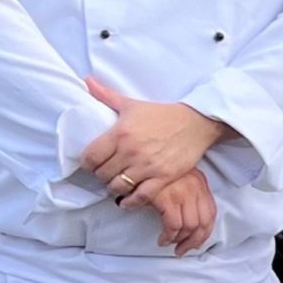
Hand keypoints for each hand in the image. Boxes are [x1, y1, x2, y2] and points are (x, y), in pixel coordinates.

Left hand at [81, 77, 223, 200]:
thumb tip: (86, 80)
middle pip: (102, 174)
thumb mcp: (132, 104)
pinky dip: (130, 202)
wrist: (195, 122)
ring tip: (117, 183)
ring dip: (114, 188)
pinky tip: (127, 200)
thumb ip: (106, 95)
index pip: (90, 158)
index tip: (93, 163)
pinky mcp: (163, 177)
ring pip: (118, 187)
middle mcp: (131, 151)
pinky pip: (140, 196)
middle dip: (101, 175)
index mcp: (120, 133)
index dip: (87, 163)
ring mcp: (148, 166)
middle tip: (106, 173)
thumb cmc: (162, 114)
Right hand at [149, 170, 218, 257]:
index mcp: (200, 182)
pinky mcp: (167, 199)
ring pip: (189, 226)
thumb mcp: (178, 177)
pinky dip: (168, 236)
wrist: (139, 159)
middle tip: (184, 249)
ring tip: (169, 244)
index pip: (211, 213)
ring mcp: (182, 193)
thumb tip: (189, 221)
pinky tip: (162, 239)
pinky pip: (173, 225)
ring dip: (180, 240)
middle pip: (203, 222)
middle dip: (194, 241)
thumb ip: (187, 193)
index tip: (198, 242)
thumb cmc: (155, 169)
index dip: (205, 232)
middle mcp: (195, 188)